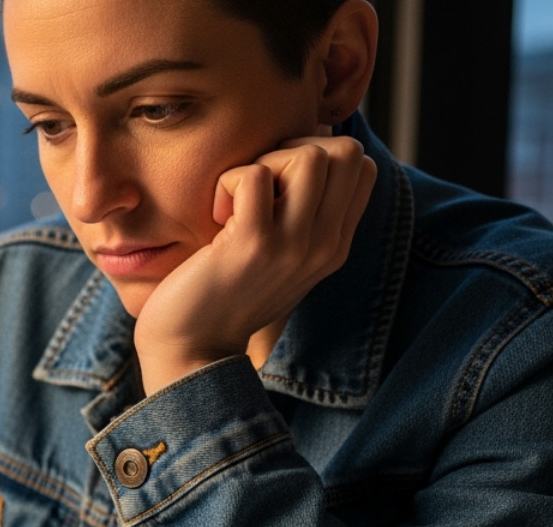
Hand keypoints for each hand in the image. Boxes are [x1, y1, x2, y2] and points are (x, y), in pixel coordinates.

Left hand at [133, 135, 377, 393]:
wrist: (192, 352)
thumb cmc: (223, 296)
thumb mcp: (279, 258)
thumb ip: (301, 216)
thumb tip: (308, 148)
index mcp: (334, 246)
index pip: (361, 166)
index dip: (317, 155)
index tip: (277, 185)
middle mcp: (324, 245)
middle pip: (344, 152)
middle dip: (295, 149)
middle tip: (257, 185)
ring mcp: (292, 246)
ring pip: (309, 157)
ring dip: (263, 163)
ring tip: (238, 201)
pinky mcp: (252, 245)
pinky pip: (253, 176)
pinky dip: (227, 182)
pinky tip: (216, 216)